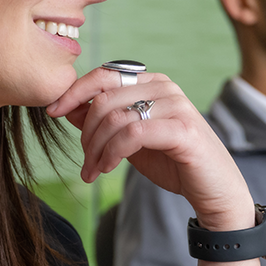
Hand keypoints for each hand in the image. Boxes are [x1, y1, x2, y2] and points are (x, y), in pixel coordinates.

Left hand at [47, 67, 252, 229]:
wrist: (214, 190)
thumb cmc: (173, 163)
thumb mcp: (130, 140)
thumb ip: (105, 122)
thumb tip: (68, 107)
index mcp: (152, 82)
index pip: (103, 75)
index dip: (74, 92)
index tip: (51, 112)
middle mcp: (165, 87)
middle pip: (105, 99)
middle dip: (86, 133)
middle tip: (85, 162)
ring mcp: (176, 106)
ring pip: (115, 118)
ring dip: (96, 149)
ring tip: (93, 171)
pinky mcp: (183, 130)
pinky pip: (132, 135)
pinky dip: (112, 153)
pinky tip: (107, 169)